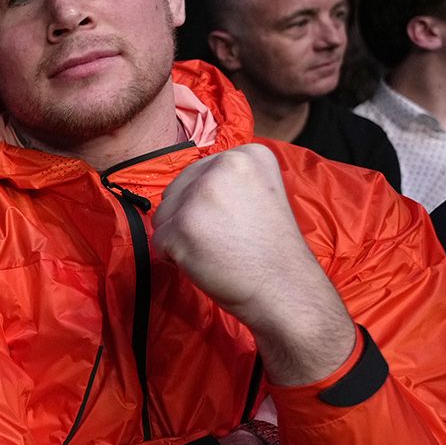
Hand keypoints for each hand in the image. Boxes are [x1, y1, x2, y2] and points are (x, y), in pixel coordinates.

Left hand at [151, 144, 354, 384]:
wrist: (286, 290)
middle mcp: (224, 165)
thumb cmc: (270, 250)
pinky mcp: (182, 224)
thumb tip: (184, 187)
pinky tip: (208, 263)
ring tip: (217, 250)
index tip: (234, 223)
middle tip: (225, 240)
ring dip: (180, 237)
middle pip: (176, 191)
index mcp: (247, 155)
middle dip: (190, 219)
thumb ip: (224, 182)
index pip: (198, 174)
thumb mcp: (258, 195)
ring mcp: (201, 194)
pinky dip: (175, 258)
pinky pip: (159, 242)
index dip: (206, 206)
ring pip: (164, 215)